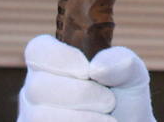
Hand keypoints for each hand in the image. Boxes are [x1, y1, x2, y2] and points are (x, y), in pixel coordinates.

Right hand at [18, 35, 155, 121]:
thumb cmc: (125, 100)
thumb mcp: (131, 74)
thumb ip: (120, 61)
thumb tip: (95, 68)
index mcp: (52, 63)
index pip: (37, 50)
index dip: (59, 58)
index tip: (87, 70)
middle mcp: (35, 89)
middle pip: (38, 86)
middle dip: (80, 94)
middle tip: (109, 101)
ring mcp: (32, 115)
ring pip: (40, 115)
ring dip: (81, 118)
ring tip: (107, 120)